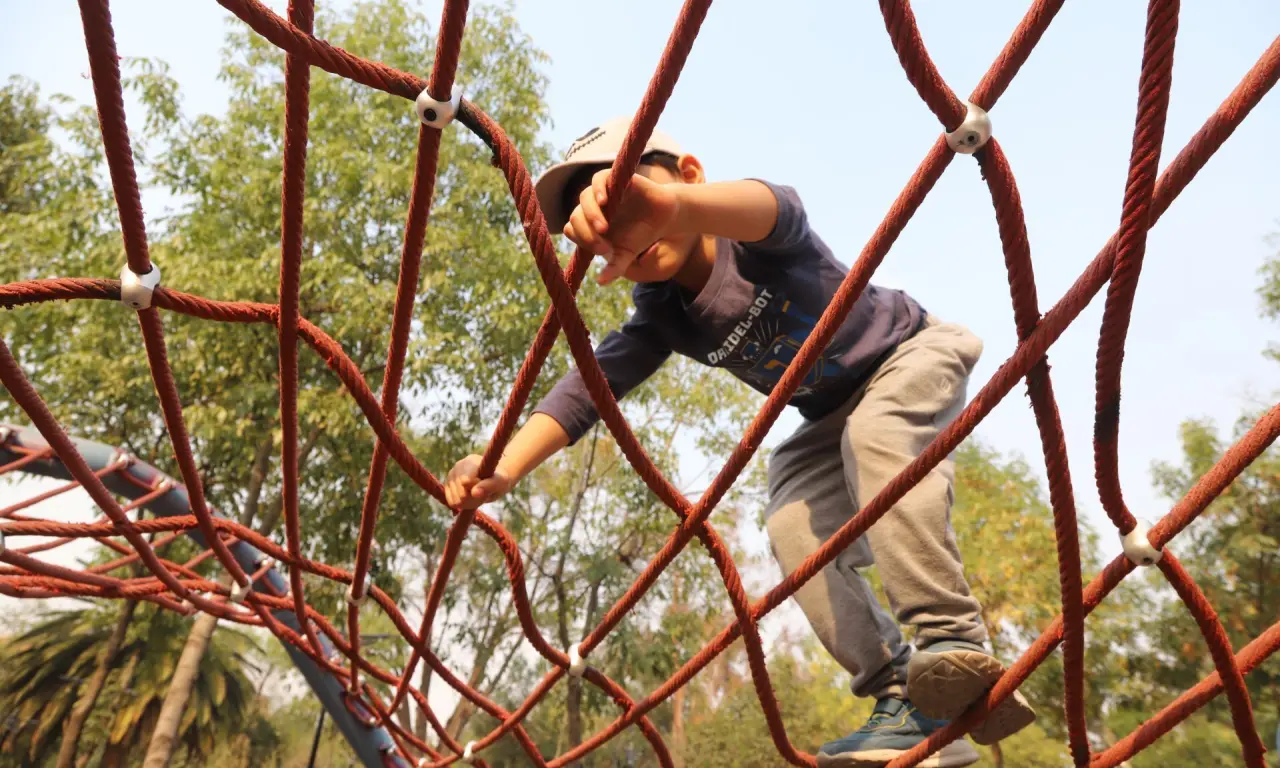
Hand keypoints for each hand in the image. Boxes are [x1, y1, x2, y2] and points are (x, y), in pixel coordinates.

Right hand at [444, 454, 512, 509]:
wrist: (494, 478)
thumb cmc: (499, 479)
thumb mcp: (500, 482)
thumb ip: (489, 486)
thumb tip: (474, 493)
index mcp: (470, 461)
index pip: (466, 482)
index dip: (477, 489)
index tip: (486, 485)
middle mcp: (458, 466)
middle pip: (461, 494)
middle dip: (474, 498)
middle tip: (484, 492)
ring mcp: (451, 476)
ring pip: (456, 500)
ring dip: (469, 502)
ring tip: (478, 493)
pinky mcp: (447, 485)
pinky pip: (452, 502)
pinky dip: (462, 504)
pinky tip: (470, 497)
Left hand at [563, 168, 681, 284]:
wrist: (666, 218)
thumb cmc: (642, 235)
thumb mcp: (626, 255)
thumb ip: (614, 267)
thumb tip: (600, 282)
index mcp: (590, 224)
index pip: (572, 229)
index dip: (581, 240)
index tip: (602, 251)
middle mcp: (593, 207)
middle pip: (575, 216)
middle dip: (586, 233)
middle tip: (604, 247)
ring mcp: (604, 192)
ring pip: (584, 197)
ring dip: (590, 214)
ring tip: (603, 229)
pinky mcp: (616, 179)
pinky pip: (599, 179)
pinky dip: (598, 189)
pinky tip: (603, 202)